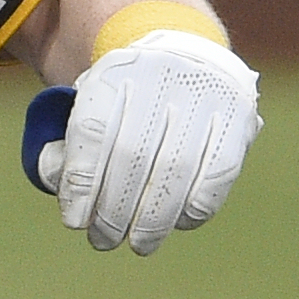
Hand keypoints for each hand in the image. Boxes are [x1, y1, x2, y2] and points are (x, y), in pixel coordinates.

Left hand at [52, 30, 260, 253]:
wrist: (186, 53)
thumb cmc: (126, 96)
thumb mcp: (89, 102)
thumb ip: (70, 142)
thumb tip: (60, 184)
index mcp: (114, 70)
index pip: (91, 131)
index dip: (81, 180)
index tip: (73, 219)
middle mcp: (159, 76)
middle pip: (132, 154)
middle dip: (115, 207)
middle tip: (102, 240)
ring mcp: (203, 95)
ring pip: (175, 167)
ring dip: (155, 217)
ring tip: (138, 244)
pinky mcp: (237, 117)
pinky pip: (217, 171)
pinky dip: (196, 205)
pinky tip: (178, 223)